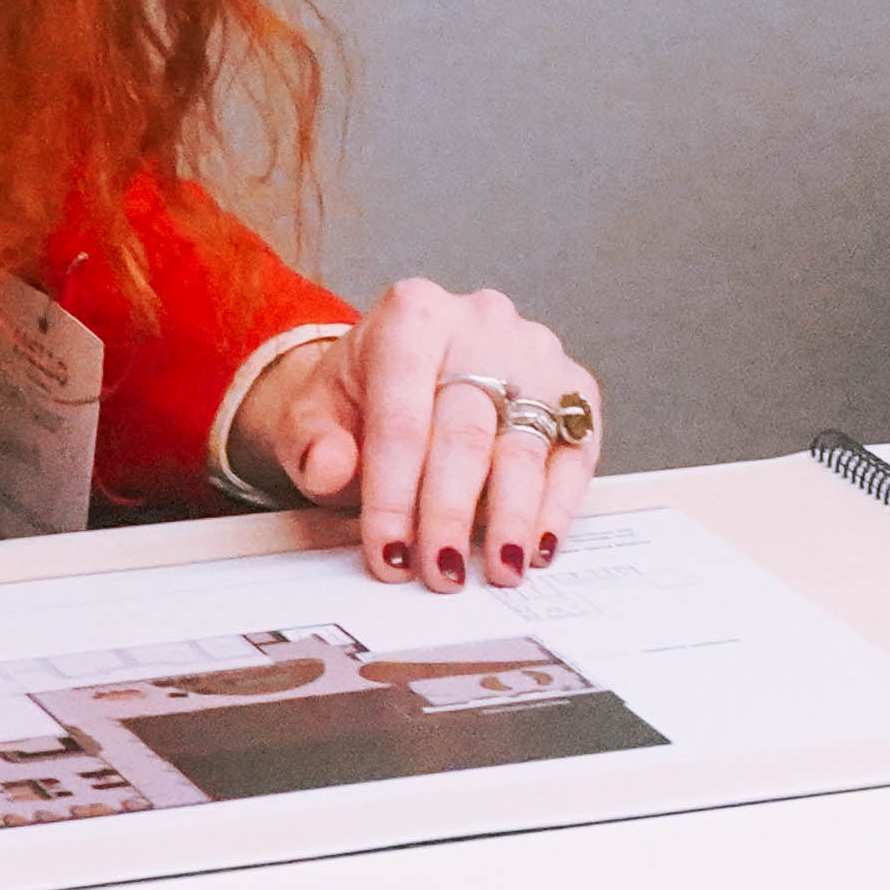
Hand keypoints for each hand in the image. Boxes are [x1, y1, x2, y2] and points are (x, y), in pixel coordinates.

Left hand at [246, 279, 606, 592]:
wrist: (402, 372)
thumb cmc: (360, 398)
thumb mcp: (314, 416)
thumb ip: (312, 444)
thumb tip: (330, 467)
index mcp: (411, 317)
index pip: (402, 418)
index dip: (394, 496)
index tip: (389, 554)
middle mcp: (481, 322)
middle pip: (467, 431)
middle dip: (452, 513)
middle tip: (442, 573)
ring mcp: (535, 351)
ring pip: (526, 443)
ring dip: (513, 518)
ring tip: (499, 569)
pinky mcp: (574, 386)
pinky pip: (576, 450)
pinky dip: (560, 504)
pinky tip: (539, 544)